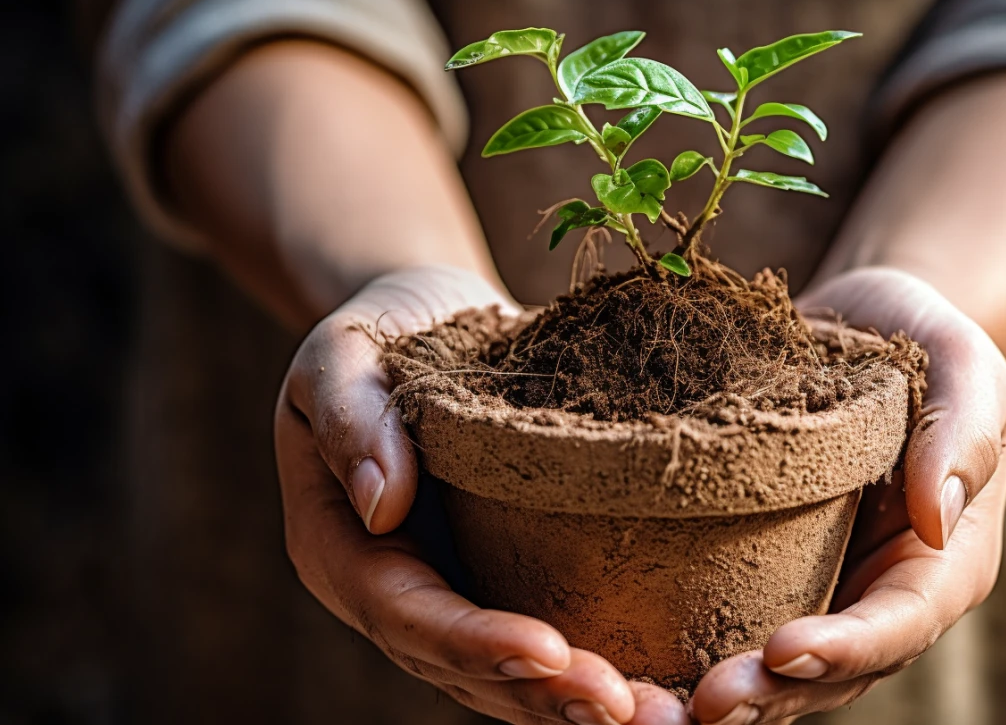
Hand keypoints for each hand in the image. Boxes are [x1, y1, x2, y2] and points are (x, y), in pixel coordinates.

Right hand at [274, 266, 687, 724]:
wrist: (421, 320)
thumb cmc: (378, 331)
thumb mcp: (339, 353)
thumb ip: (350, 416)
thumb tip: (380, 501)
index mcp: (341, 548)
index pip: (407, 613)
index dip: (474, 639)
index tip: (550, 648)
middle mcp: (393, 592)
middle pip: (465, 668)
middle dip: (544, 695)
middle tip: (629, 709)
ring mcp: (450, 594)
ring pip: (509, 676)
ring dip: (579, 702)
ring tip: (662, 716)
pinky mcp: (503, 579)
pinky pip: (545, 643)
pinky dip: (600, 665)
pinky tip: (666, 683)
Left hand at [688, 267, 1005, 723]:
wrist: (857, 327)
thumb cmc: (921, 342)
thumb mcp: (965, 367)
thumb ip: (962, 433)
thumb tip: (936, 518)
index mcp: (941, 564)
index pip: (900, 624)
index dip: (845, 646)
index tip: (781, 646)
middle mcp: (878, 598)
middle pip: (830, 674)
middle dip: (769, 696)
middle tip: (703, 704)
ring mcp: (818, 594)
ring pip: (773, 675)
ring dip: (719, 698)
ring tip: (648, 709)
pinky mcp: (760, 576)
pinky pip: (722, 629)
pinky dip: (677, 657)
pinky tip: (620, 669)